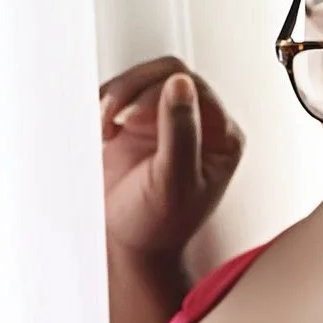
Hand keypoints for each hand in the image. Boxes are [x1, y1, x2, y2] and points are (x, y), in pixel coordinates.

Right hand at [100, 57, 243, 273]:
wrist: (130, 249)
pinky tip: (101, 129)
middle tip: (112, 116)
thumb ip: (181, 130)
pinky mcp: (138, 126)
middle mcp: (199, 124)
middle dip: (133, 89)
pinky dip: (105, 104)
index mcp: (221, 135)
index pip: (195, 87)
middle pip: (167, 74)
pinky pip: (122, 95)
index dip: (159, 93)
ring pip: (142, 80)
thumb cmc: (160, 225)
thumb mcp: (174, 179)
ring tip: (103, 126)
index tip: (131, 120)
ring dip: (117, 95)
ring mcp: (167, 122)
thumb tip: (181, 82)